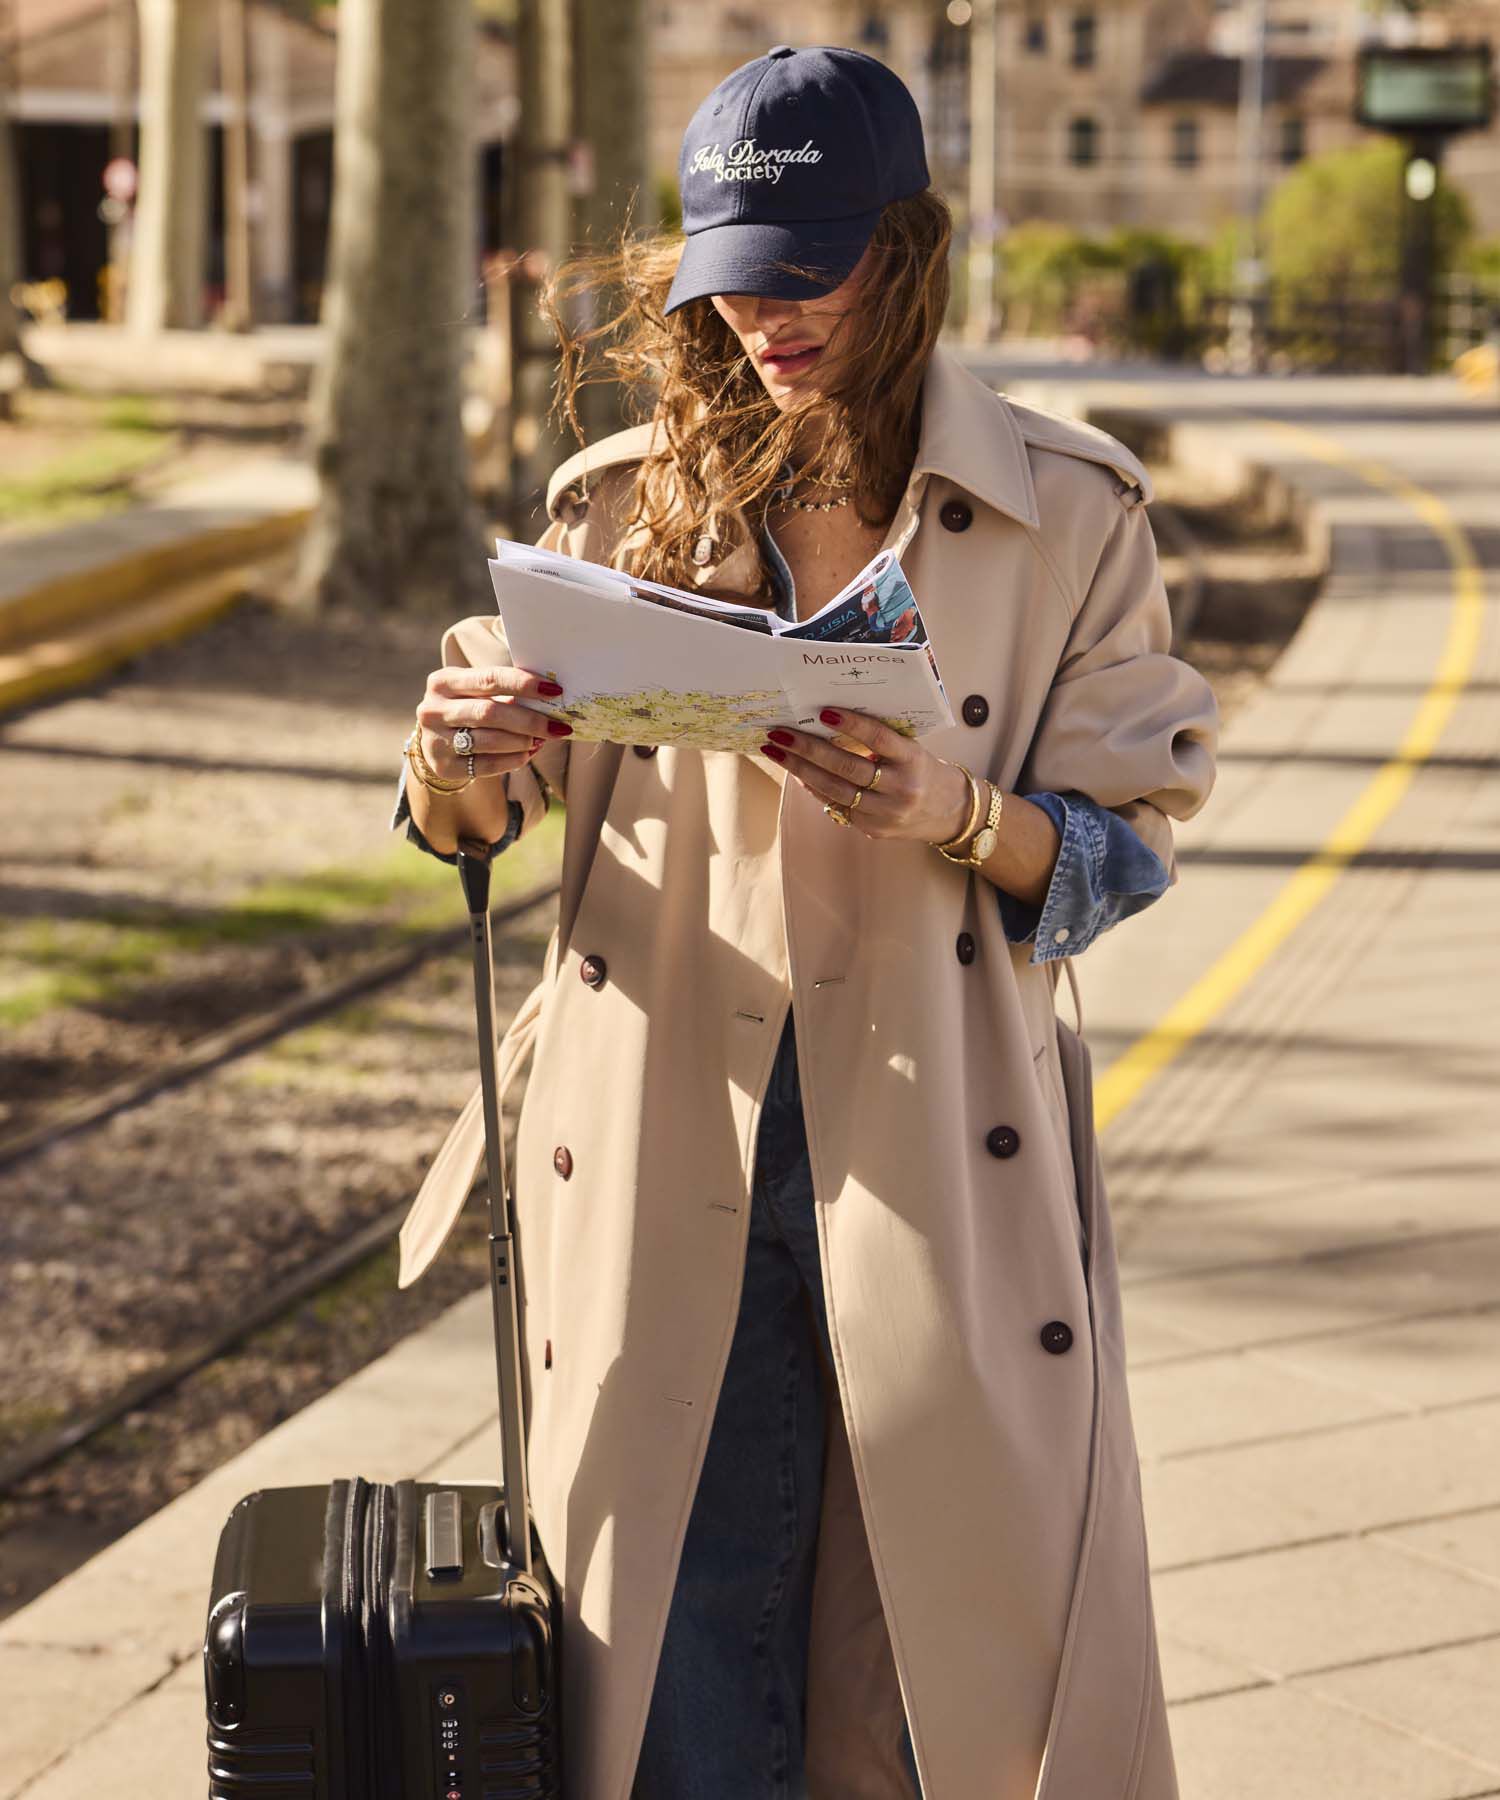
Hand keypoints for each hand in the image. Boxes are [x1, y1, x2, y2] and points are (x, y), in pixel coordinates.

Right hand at [416, 664, 571, 782]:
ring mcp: (436, 740)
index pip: (489, 679)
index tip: (554, 690)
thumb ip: (504, 692)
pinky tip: (527, 754)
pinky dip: (512, 759)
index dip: (523, 684)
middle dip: (529, 720)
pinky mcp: (444, 767)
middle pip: (490, 712)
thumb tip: (550, 697)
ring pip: (489, 740)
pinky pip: (486, 765)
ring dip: (523, 741)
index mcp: (444, 682)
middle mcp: (434, 709)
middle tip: (557, 726)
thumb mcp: (476, 693)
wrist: (436, 741)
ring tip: (542, 740)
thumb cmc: (466, 709)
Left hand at [759, 708, 972, 843]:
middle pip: (848, 767)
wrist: (950, 812)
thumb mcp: (911, 750)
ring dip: (800, 769)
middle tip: (780, 733)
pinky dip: (814, 788)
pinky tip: (796, 773)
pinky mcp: (873, 829)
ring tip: (777, 751)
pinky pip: (836, 806)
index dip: (852, 725)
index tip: (824, 711)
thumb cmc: (922, 770)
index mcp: (914, 760)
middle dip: (808, 748)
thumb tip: (828, 722)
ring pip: (835, 789)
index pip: (880, 738)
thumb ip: (880, 740)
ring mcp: (886, 813)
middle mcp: (901, 788)